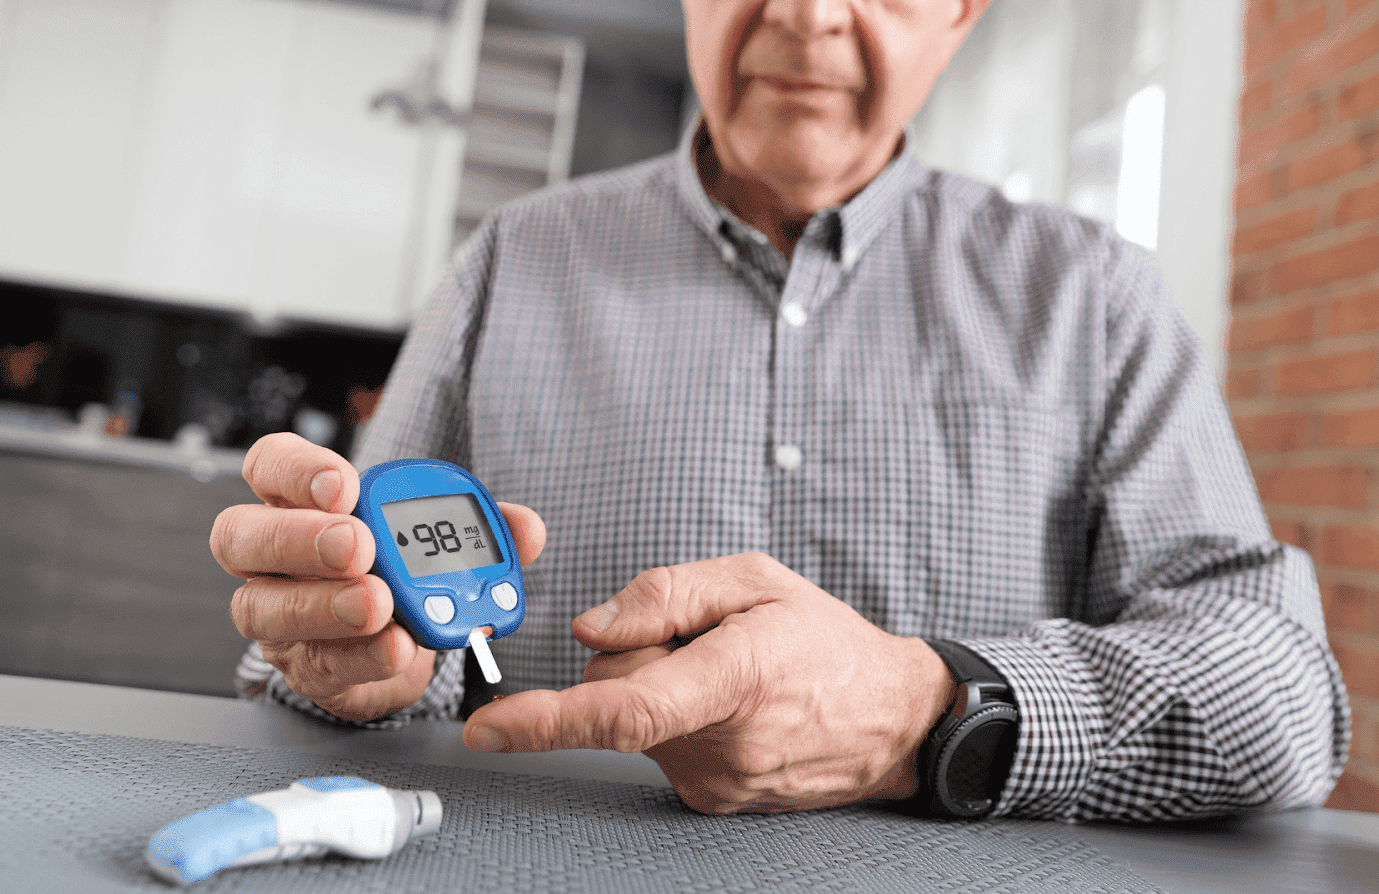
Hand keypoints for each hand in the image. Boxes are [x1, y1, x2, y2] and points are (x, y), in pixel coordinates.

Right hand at [211, 433, 546, 721]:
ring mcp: (274, 613)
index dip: (298, 471)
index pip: (270, 464)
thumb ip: (480, 528)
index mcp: (301, 502)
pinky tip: (398, 648)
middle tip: (359, 547)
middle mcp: (270, 555)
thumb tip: (527, 527)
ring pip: (262, 607)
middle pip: (242, 536)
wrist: (394, 646)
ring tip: (378, 605)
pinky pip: (317, 662)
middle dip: (301, 539)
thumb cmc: (400, 572)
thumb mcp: (440, 540)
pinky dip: (363, 656)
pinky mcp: (300, 667)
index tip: (345, 486)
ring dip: (324, 606)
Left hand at [461, 552, 951, 813]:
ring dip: (660, 688)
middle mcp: (719, 744)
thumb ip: (666, 593)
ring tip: (729, 674)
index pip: (624, 708)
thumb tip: (591, 628)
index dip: (546, 720)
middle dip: (635, 655)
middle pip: (615, 692)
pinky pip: (656, 745)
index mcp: (733, 678)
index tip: (488, 729)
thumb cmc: (826, 642)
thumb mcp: (756, 580)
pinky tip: (729, 705)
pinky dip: (676, 717)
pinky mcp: (709, 798)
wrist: (890, 719)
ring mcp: (714, 781)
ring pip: (633, 721)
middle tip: (703, 638)